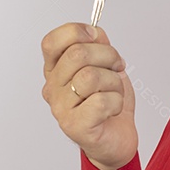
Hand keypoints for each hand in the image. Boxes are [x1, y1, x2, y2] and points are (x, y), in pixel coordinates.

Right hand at [41, 23, 137, 169]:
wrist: (117, 138)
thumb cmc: (108, 102)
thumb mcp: (106, 65)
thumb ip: (98, 45)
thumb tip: (94, 30)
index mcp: (55, 70)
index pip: (51, 42)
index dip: (76, 32)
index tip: (95, 37)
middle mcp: (53, 88)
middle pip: (77, 54)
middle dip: (108, 56)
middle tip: (117, 67)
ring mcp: (60, 108)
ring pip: (91, 77)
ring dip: (114, 82)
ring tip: (115, 92)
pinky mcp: (74, 126)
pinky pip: (101, 101)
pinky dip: (116, 102)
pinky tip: (112, 109)